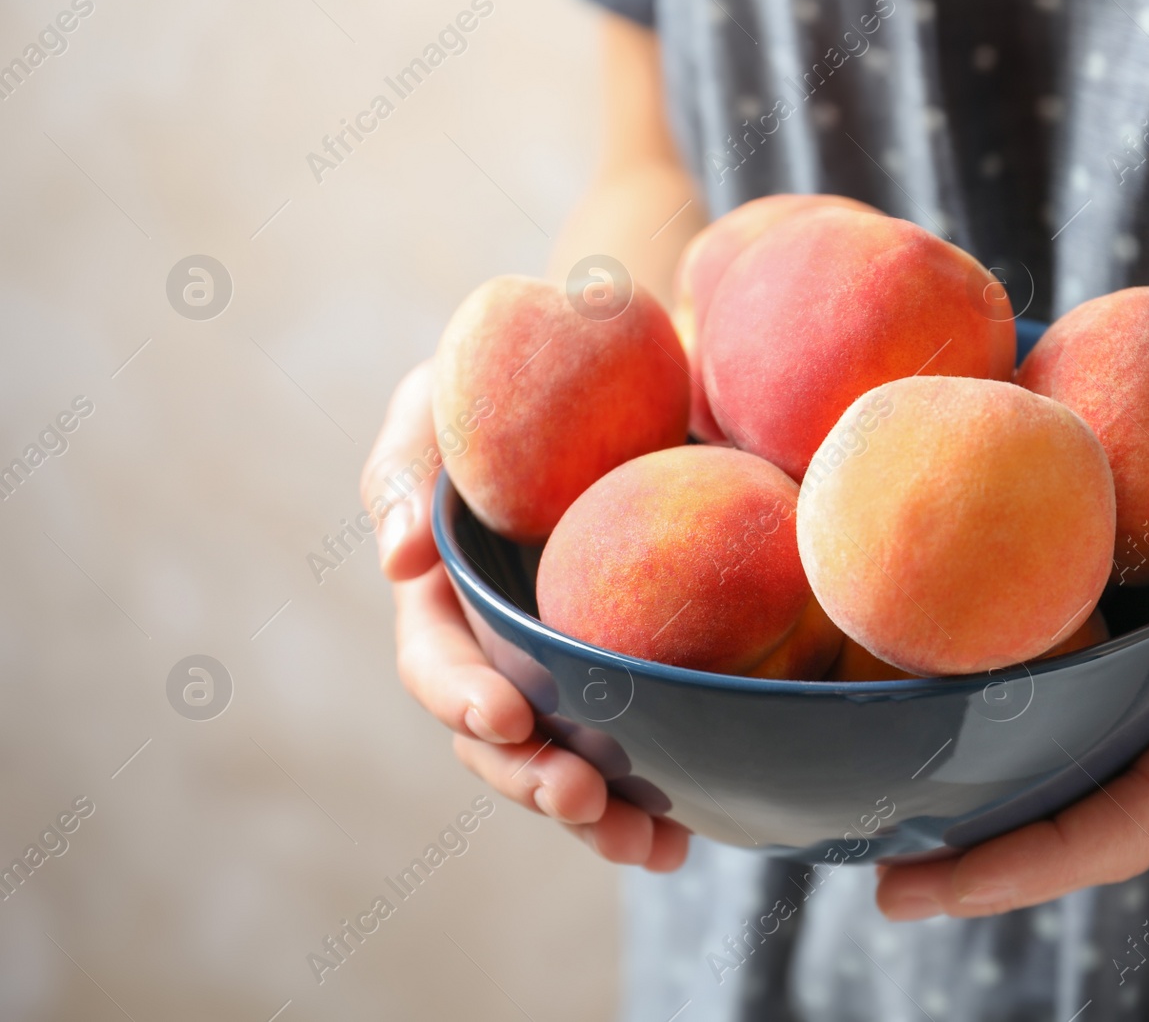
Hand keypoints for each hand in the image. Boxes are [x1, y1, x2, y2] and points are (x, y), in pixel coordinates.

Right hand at [361, 360, 688, 870]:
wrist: (636, 363)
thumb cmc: (520, 375)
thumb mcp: (447, 395)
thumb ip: (404, 462)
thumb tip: (398, 559)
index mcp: (450, 591)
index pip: (438, 661)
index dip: (462, 697)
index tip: (509, 714)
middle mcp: (506, 643)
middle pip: (503, 737)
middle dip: (533, 779)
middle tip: (582, 798)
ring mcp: (573, 664)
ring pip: (570, 761)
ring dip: (599, 816)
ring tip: (648, 846)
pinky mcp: (642, 669)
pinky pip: (646, 745)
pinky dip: (660, 797)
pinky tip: (690, 831)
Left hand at [877, 364, 1148, 919]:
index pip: (1147, 813)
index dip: (1036, 859)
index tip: (934, 883)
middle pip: (1124, 832)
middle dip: (1008, 867)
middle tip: (890, 881)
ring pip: (1139, 805)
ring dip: (1036, 830)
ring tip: (922, 834)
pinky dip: (1079, 778)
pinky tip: (1010, 757)